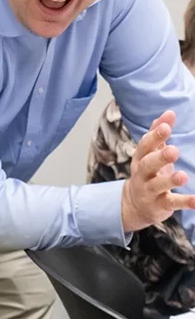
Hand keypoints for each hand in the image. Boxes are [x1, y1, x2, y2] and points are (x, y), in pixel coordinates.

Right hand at [121, 110, 194, 232]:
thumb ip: (158, 134)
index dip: (154, 136)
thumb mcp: (150, 154)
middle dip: (159, 158)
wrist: (135, 205)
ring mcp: (149, 191)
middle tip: (174, 151)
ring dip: (169, 180)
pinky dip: (185, 202)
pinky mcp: (159, 205)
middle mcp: (142, 175)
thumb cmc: (148, 173)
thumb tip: (169, 113)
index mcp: (140, 159)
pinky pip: (171, 203)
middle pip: (147, 165)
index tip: (166, 127)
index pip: (144, 146)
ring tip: (182, 176)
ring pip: (157, 185)